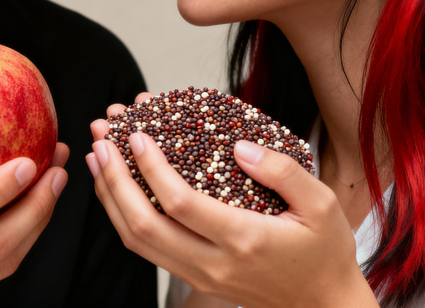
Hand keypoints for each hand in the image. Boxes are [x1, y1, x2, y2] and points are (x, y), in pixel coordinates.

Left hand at [88, 100, 377, 307]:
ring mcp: (201, 276)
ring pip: (137, 241)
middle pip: (144, 226)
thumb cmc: (324, 251)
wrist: (327, 306)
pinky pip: (147, 249)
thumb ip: (282, 171)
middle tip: (102, 139)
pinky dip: (122, 216)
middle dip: (114, 179)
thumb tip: (239, 146)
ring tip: (97, 156)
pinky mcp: (195, 278)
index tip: (136, 135)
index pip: (181, 204)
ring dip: (110, 196)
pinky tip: (116, 186)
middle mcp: (215, 264)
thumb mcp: (320, 204)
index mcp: (244, 240)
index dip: (151, 168)